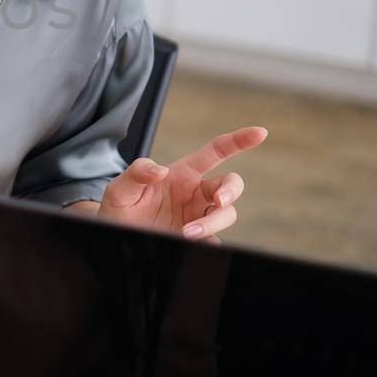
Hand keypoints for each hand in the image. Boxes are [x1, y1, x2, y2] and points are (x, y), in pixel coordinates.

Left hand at [95, 126, 267, 241]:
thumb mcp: (120, 187)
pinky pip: (215, 240)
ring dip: (212, 222)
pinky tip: (194, 244)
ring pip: (226, 214)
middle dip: (230, 190)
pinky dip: (210, 241)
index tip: (260, 132)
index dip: (238, 140)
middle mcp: (196, 194)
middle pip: (231, 185)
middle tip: (217, 200)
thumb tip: (160, 171)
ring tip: (187, 233)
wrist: (116, 235)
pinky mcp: (198, 240)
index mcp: (183, 174)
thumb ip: (137, 172)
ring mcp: (199, 217)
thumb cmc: (120, 208)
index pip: (216, 152)